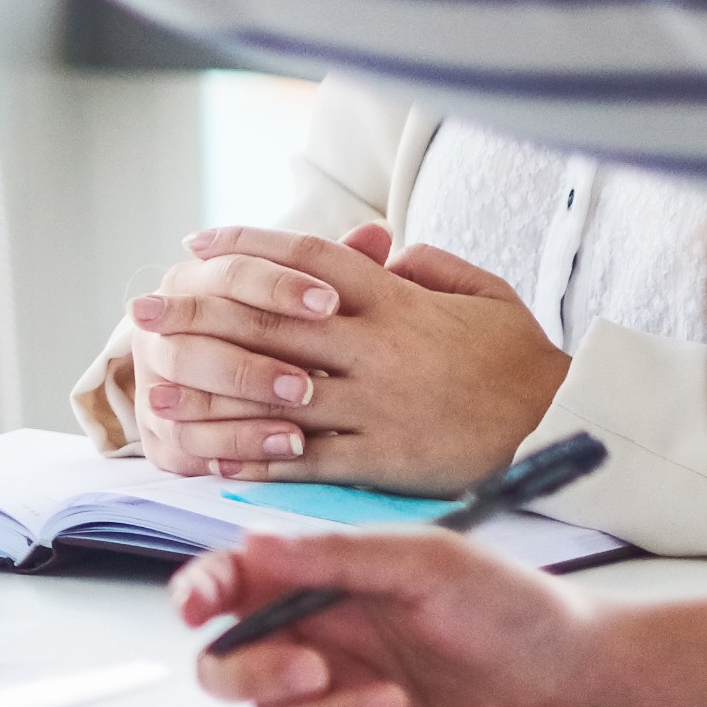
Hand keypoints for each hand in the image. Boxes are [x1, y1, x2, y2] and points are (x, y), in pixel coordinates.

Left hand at [126, 225, 569, 493]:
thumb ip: (423, 264)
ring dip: (208, 396)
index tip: (194, 246)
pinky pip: (306, 460)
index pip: (307, 262)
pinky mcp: (382, 461)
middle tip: (143, 312)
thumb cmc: (517, 357)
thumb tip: (376, 246)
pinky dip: (255, 458)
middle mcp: (378, 349)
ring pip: (276, 397)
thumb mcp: (480, 290)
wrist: (563, 425)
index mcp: (396, 301)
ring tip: (155, 393)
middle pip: (272, 325)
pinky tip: (211, 458)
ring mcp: (377, 407)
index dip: (246, 248)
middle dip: (201, 317)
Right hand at [169, 530, 638, 706]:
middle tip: (311, 669)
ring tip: (396, 705)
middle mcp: (327, 649)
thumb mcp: (427, 563)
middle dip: (254, 673)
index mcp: (330, 591)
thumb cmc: (522, 617)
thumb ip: (333, 558)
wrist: (589, 698)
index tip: (198, 605)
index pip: (237, 588)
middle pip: (230, 668)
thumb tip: (250, 546)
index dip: (201, 593)